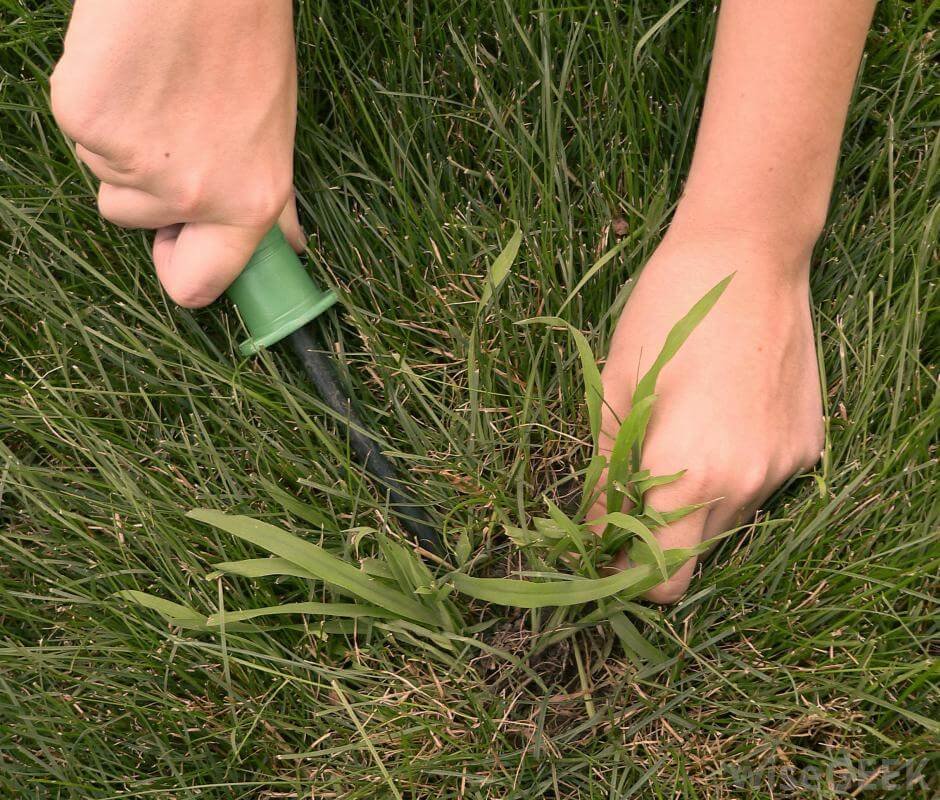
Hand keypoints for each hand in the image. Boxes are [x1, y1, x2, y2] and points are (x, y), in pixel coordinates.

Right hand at [50, 0, 301, 306]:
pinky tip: (129, 67)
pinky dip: (94, 103)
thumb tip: (286, 243)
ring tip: (157, 84)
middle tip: (173, 125)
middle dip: (144, 184)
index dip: (182, 269)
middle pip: (133, 220)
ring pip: (104, 173)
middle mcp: (192, 195)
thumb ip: (270, 199)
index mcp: (248, 203)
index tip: (178, 244)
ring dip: (122, 139)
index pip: (198, 286)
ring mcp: (132, 161)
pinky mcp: (85, 118)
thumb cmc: (246, 41)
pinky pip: (79, 131)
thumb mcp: (275, 131)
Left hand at [589, 230, 823, 602]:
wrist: (750, 254)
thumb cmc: (665, 313)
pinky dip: (730, 473)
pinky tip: (718, 419)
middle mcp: (747, 485)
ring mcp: (784, 467)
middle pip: (694, 554)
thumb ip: (605, 473)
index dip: (624, 573)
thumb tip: (593, 532)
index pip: (661, 578)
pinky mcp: (808, 446)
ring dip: (692, 504)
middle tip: (626, 492)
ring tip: (674, 440)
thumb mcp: (615, 391)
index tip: (601, 548)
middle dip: (654, 539)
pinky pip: (759, 485)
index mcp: (690, 475)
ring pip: (727, 521)